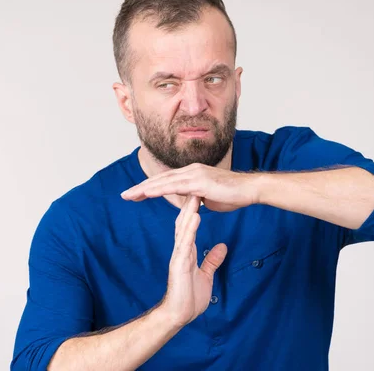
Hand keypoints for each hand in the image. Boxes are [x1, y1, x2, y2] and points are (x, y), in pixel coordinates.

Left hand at [121, 163, 259, 211]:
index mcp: (192, 174)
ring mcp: (194, 174)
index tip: (135, 195)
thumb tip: (193, 203)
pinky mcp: (199, 181)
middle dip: (140, 188)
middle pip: (160, 179)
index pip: (165, 181)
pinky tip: (147, 194)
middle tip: (124, 195)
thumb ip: (198, 199)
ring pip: (163, 181)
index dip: (149, 187)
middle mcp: (190, 171)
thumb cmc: (234, 195)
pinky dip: (159, 189)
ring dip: (144, 189)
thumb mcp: (210, 198)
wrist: (249, 190)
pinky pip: (174, 186)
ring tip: (130, 195)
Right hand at [159, 195, 227, 327]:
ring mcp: (179, 255)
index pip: (189, 224)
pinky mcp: (179, 264)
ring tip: (197, 193)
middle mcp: (181, 249)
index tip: (202, 191)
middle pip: (184, 220)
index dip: (194, 207)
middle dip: (189, 202)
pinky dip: (191, 228)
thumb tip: (222, 247)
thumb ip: (212, 260)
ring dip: (190, 210)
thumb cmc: (189, 297)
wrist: (178, 315)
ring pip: (183, 228)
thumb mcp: (206, 275)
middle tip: (196, 184)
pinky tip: (196, 216)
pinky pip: (186, 242)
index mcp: (186, 250)